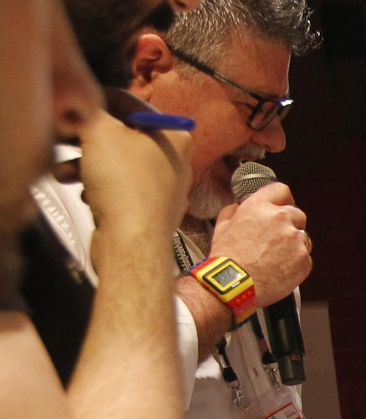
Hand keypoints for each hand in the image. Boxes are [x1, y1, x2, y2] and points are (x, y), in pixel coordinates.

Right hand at [77, 108, 191, 248]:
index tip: (74, 105)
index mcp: (174, 136)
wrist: (131, 242)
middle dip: (87, 139)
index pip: (130, 105)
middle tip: (64, 138)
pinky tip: (83, 193)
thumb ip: (90, 111)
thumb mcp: (100, 131)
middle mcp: (175, 161)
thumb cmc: (124, 183)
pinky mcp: (148, 211)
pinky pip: (118, 189)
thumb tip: (84, 107)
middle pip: (122, 137)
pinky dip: (97, 187)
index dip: (97, 102)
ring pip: (116, 165)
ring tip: (64, 172)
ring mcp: (163, 188)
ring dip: (84, 165)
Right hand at [211, 183, 311, 305]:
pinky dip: (297, 263)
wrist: (234, 285)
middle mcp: (280, 219)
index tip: (284, 206)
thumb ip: (235, 210)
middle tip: (277, 240)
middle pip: (297, 214)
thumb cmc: (227, 259)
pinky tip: (281, 268)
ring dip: (294, 244)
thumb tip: (240, 207)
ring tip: (276, 258)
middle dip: (290, 224)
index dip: (283, 199)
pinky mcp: (304, 259)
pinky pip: (305, 257)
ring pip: (303, 237)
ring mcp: (294, 239)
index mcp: (259, 207)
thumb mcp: (222, 226)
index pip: (281, 190)